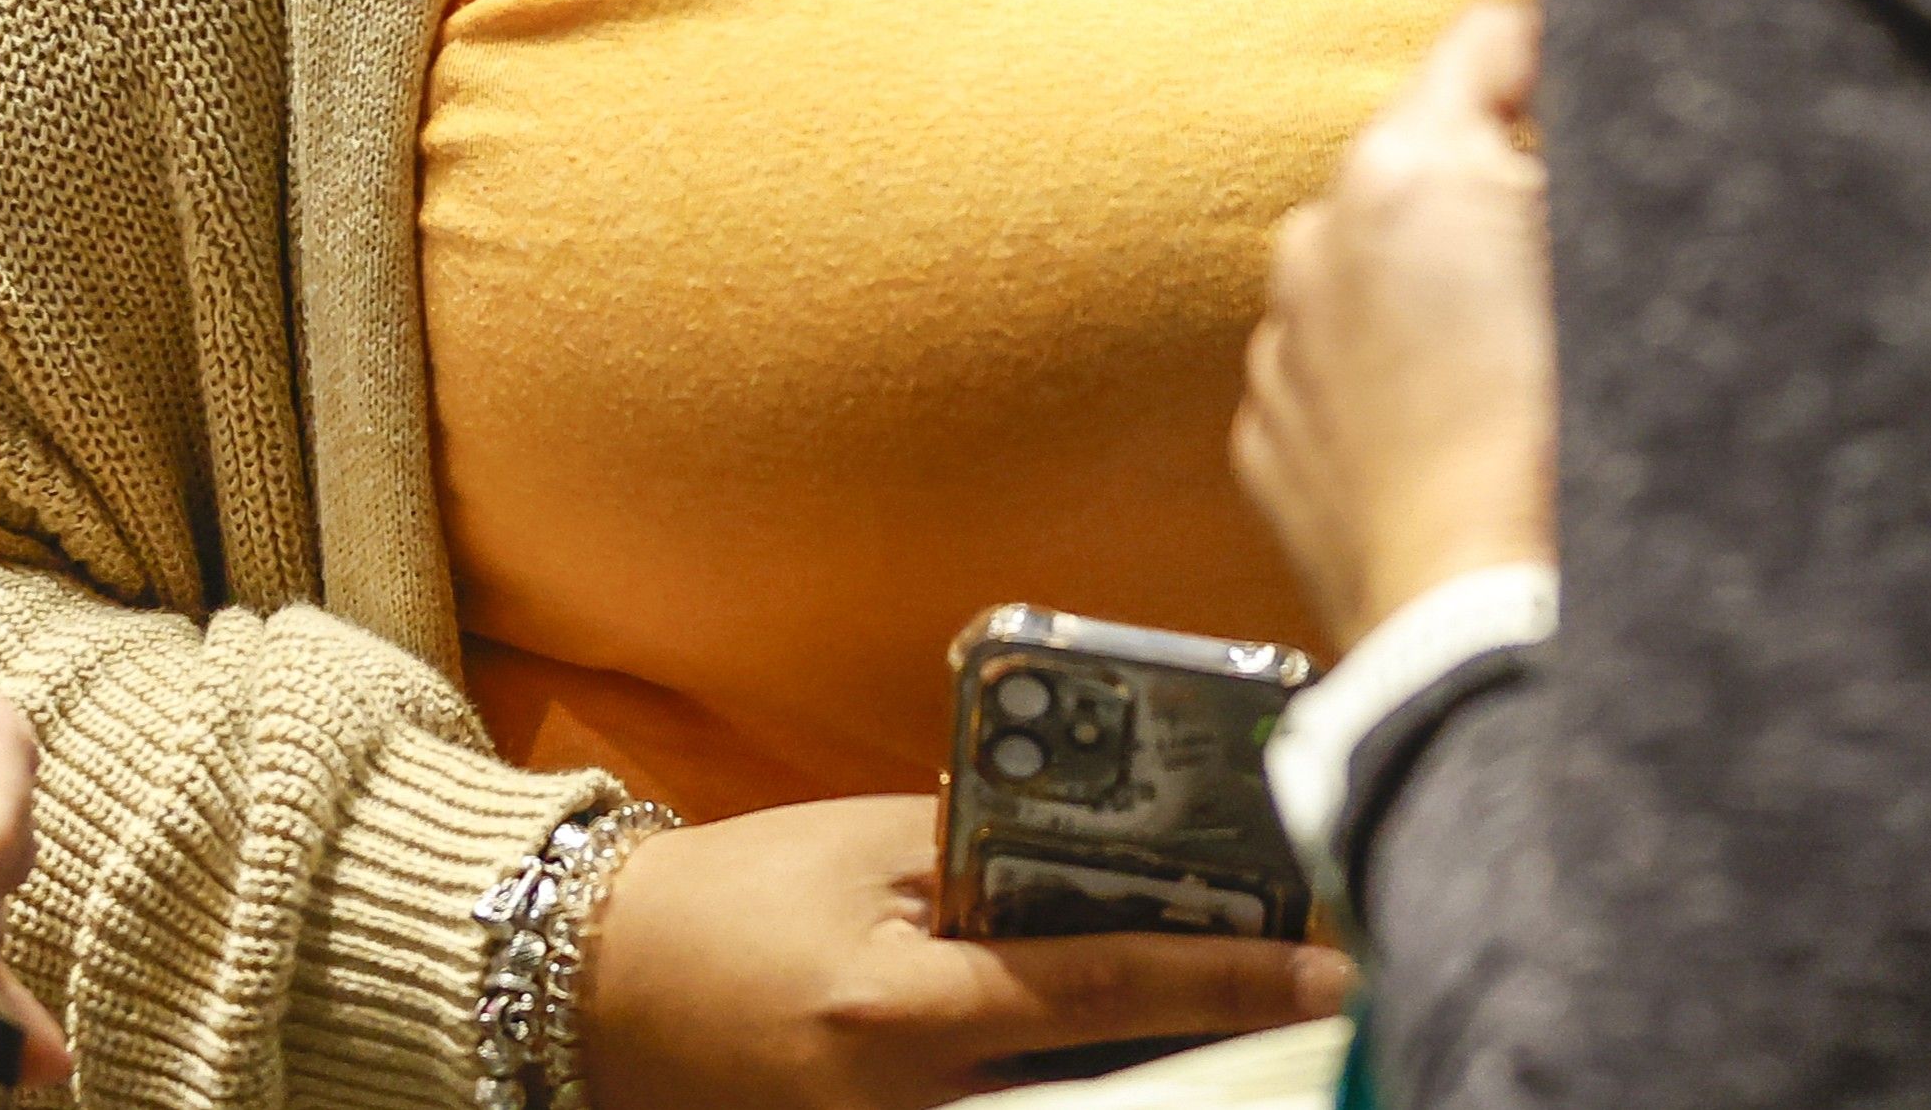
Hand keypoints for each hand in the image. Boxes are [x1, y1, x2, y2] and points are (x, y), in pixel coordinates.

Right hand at [580, 794, 1347, 1109]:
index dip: (1225, 978)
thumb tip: (1121, 851)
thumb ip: (995, 854)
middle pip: (1105, 1091)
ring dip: (1154, 1069)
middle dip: (1212, 1045)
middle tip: (1315, 998)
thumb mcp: (872, 845)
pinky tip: (1136, 1052)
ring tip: (1248, 1021)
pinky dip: (1076, 1087)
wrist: (602, 990)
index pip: (1101, 990)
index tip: (1328, 966)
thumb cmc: (739, 894)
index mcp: (903, 1012)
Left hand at [1235, 0, 1555, 648]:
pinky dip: (1392, 373)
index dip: (1555, 58)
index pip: (1489, 36)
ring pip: (1378, 263)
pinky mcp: (1270, 429)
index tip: (1589, 96)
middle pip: (1428, 156)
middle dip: (1495, 189)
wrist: (1481, 627)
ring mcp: (1284, 336)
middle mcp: (1318, 234)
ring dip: (1436, 285)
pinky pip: (1340, 360)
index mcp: (1405, 168)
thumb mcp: (1615, 260)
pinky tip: (1457, 427)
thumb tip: (1582, 106)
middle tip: (1567, 265)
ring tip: (1513, 366)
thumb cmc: (1563, 453)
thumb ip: (1587, 158)